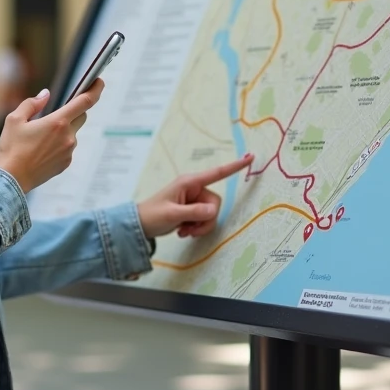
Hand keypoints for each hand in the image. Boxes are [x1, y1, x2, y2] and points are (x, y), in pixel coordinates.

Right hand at [0, 80, 103, 193]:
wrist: (12, 179)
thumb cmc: (11, 148)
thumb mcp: (14, 120)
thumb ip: (32, 104)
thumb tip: (45, 95)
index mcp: (57, 122)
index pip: (85, 101)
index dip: (95, 89)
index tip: (98, 81)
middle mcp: (68, 136)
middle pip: (80, 116)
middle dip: (72, 112)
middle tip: (53, 116)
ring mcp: (69, 151)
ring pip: (72, 133)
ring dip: (62, 131)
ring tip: (39, 139)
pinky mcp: (66, 163)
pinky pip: (67, 148)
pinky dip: (59, 145)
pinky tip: (41, 151)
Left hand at [137, 154, 253, 238]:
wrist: (140, 226)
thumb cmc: (153, 216)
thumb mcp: (173, 214)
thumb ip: (194, 212)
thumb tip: (214, 210)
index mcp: (189, 182)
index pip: (216, 173)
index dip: (234, 167)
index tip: (249, 158)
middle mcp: (194, 188)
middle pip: (215, 204)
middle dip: (205, 220)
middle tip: (189, 230)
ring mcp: (193, 199)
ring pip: (211, 214)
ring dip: (199, 226)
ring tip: (183, 231)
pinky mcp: (192, 210)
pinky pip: (205, 219)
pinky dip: (196, 228)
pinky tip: (183, 231)